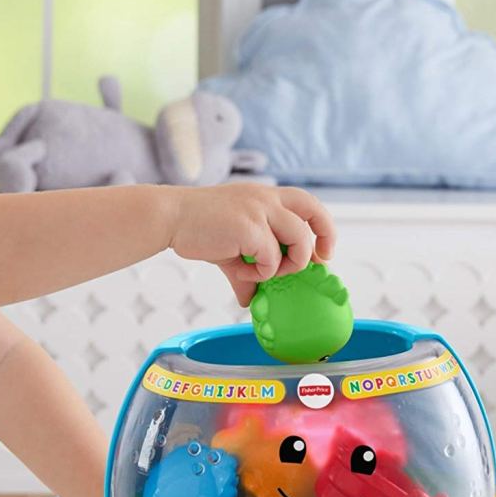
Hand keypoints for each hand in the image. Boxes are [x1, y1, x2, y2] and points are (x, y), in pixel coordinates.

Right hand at [166, 183, 335, 305]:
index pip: (307, 202)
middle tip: (319, 261)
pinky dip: (260, 272)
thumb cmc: (198, 227)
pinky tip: (240, 269)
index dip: (321, 226)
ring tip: (262, 272)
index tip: (321, 252)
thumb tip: (250, 300)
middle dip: (325, 237)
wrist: (170, 217)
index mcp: (265, 196)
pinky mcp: (249, 227)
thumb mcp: (232, 245)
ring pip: (299, 241)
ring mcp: (259, 210)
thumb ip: (249, 269)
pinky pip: (271, 259)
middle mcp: (267, 198)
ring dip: (287, 265)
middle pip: (314, 212)